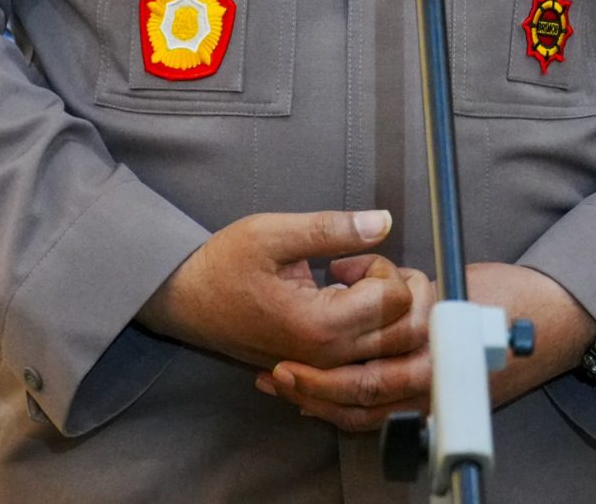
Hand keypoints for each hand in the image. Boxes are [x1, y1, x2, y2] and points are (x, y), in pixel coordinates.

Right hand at [138, 209, 423, 374]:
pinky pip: (376, 363)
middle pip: (408, 331)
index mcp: (320, 326)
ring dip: (394, 315)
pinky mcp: (324, 374)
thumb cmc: (225, 265)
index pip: (395, 300)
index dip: (382, 268)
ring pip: (398, 353)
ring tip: (357, 289)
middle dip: (400, 292)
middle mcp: (330, 358)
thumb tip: (384, 220)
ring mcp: (328, 372)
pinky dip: (380, 336)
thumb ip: (332, 229)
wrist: (187, 302)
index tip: (344, 261)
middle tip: (363, 271)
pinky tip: (349, 310)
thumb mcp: (273, 234)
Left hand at [256, 260, 595, 430]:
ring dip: (323, 404)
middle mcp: (436, 383)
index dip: (323, 374)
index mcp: (436, 349)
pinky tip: (318, 400)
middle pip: (362, 400)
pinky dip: (348, 412)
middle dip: (313, 390)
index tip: (289, 359)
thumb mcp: (445, 278)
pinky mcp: (436, 408)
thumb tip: (349, 272)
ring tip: (286, 386)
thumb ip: (397, 283)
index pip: (369, 374)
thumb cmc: (502, 295)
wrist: (551, 322)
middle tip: (276, 373)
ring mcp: (437, 401)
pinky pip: (384, 419)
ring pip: (368, 417)